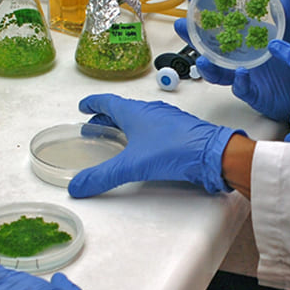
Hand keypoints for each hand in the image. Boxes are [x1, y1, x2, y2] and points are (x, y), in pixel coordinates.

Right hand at [68, 94, 241, 197]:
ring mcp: (167, 120)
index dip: (93, 104)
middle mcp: (150, 111)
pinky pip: (154, 128)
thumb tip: (76, 187)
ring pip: (139, 119)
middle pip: (122, 110)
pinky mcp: (180, 131)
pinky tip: (144, 148)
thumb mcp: (132, 165)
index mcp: (134, 111)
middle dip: (106, 118)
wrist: (213, 152)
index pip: (107, 102)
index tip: (83, 106)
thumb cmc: (174, 149)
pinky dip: (141, 134)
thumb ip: (103, 176)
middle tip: (94, 127)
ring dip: (124, 126)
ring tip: (115, 138)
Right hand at [174, 0, 289, 121]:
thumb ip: (288, 14)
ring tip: (203, 59)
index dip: (209, 14)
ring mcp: (248, 76)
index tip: (196, 0)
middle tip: (182, 26)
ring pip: (220, 72)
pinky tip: (241, 74)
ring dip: (209, 66)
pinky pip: (242, 89)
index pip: (226, 25)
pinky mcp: (256, 94)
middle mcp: (245, 58)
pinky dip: (239, 82)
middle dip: (194, 38)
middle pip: (212, 48)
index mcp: (252, 39)